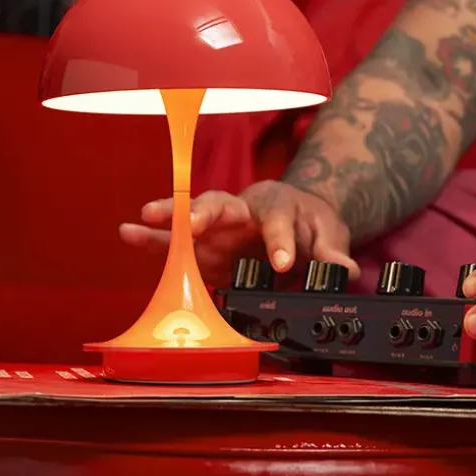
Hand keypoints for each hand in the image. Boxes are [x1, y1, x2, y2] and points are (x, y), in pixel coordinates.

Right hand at [119, 181, 358, 289]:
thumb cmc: (308, 223)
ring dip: (168, 220)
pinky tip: (129, 233)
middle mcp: (242, 211)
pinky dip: (153, 241)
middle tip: (192, 223)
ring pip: (191, 219)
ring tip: (140, 221)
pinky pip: (176, 244)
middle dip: (206, 213)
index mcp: (276, 205)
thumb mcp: (329, 234)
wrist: (298, 218)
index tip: (283, 262)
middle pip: (222, 204)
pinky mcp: (204, 248)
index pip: (277, 220)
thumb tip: (346, 271)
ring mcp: (220, 228)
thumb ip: (332, 253)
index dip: (280, 240)